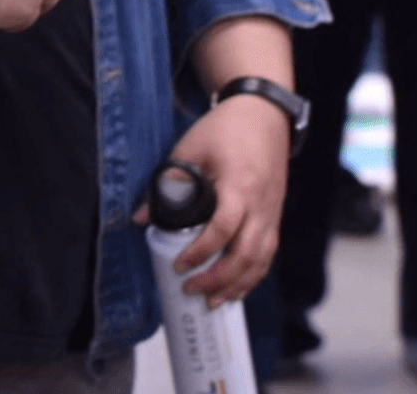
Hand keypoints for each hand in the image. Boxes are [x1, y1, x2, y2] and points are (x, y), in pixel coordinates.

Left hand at [133, 94, 289, 305]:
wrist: (263, 115)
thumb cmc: (224, 129)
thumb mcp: (190, 147)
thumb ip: (169, 181)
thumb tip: (141, 218)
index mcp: (239, 185)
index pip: (223, 228)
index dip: (200, 250)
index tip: (178, 264)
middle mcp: (261, 204)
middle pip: (246, 254)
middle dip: (219, 279)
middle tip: (190, 289)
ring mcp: (272, 212)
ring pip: (260, 260)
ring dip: (238, 285)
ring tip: (212, 301)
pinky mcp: (274, 216)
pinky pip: (267, 254)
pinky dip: (253, 276)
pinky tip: (235, 288)